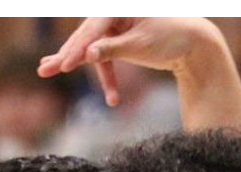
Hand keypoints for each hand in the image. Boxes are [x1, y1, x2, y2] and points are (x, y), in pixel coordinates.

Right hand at [39, 17, 224, 107]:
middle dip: (66, 55)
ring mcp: (115, 28)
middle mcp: (112, 14)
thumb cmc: (171, 38)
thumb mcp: (141, 45)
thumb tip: (88, 54)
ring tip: (46, 69)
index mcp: (117, 8)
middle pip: (85, 37)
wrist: (195, 43)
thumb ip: (113, 49)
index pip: (92, 30)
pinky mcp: (120, 41)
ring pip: (91, 48)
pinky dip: (105, 75)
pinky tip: (104, 94)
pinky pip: (106, 58)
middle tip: (44, 69)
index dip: (77, 50)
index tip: (65, 65)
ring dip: (75, 63)